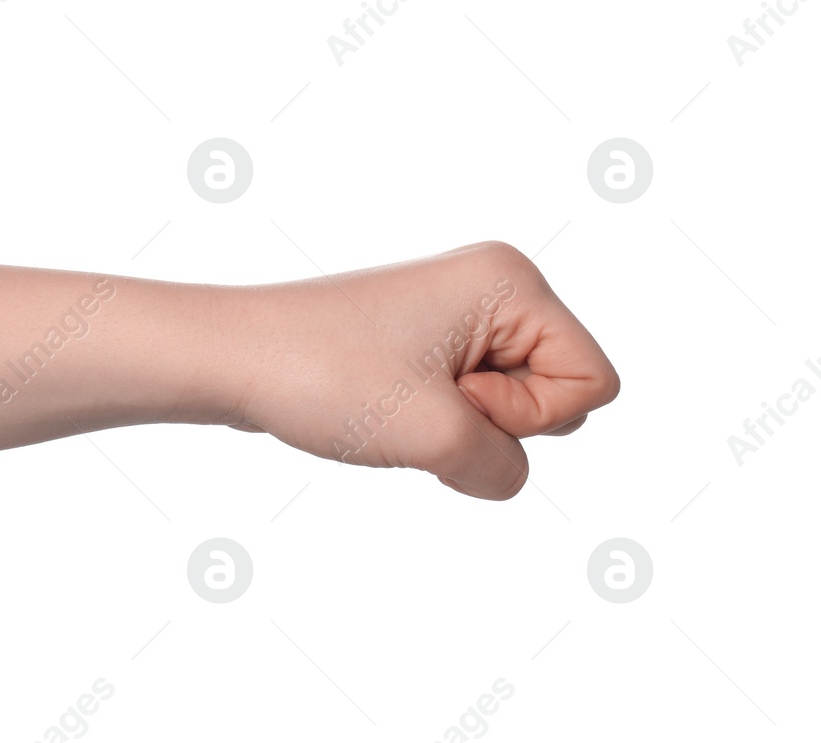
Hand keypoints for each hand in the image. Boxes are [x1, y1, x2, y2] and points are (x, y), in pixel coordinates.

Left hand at [223, 241, 619, 499]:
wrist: (230, 358)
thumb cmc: (323, 377)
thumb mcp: (437, 438)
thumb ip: (503, 468)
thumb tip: (499, 473)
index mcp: (511, 281)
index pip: (592, 383)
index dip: (529, 415)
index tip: (450, 394)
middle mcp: (491, 286)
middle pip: (558, 394)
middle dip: (495, 423)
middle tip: (415, 399)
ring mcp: (456, 315)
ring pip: (509, 411)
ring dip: (458, 432)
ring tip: (392, 405)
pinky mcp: (422, 345)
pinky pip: (464, 409)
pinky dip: (430, 427)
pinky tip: (379, 409)